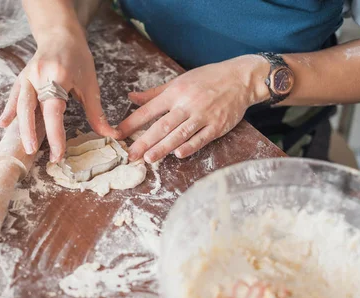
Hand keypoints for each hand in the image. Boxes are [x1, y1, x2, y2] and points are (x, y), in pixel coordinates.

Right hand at [0, 29, 117, 161]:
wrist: (60, 34)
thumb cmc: (77, 57)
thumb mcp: (90, 83)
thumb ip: (96, 113)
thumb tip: (110, 135)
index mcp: (58, 76)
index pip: (53, 112)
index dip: (55, 135)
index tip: (58, 155)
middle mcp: (38, 76)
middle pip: (30, 108)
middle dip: (30, 132)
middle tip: (34, 153)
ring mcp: (27, 76)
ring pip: (19, 103)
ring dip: (20, 126)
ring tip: (24, 146)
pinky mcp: (21, 78)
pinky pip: (13, 96)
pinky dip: (8, 110)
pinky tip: (3, 124)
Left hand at [117, 55, 269, 162]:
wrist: (241, 78)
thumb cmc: (207, 78)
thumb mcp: (179, 80)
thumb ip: (154, 93)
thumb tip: (131, 97)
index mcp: (175, 92)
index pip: (149, 109)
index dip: (132, 122)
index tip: (118, 134)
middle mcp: (187, 104)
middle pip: (162, 125)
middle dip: (145, 141)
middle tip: (131, 155)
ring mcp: (203, 115)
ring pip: (180, 134)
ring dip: (163, 147)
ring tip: (149, 158)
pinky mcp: (217, 126)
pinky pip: (202, 138)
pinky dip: (190, 146)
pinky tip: (178, 154)